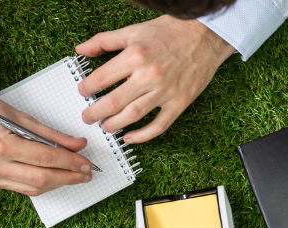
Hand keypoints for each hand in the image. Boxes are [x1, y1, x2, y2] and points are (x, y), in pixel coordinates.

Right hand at [0, 86, 94, 195]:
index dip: (70, 163)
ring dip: (58, 184)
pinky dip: (41, 185)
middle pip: (42, 179)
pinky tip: (55, 178)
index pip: (46, 159)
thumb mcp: (21, 116)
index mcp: (1, 145)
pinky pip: (22, 189)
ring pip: (34, 188)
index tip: (87, 163)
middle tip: (87, 173)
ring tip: (75, 177)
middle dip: (69, 177)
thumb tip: (78, 145)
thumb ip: (52, 134)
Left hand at [76, 16, 234, 143]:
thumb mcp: (133, 30)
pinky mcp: (179, 102)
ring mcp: (166, 91)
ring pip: (133, 115)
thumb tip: (82, 49)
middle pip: (114, 102)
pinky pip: (159, 125)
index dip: (87, 88)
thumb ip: (105, 40)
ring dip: (114, 125)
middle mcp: (149, 75)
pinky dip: (143, 135)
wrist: (205, 35)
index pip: (102, 78)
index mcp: (136, 55)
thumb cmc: (171, 31)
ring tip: (105, 126)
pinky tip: (130, 137)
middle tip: (87, 116)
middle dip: (95, 112)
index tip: (83, 91)